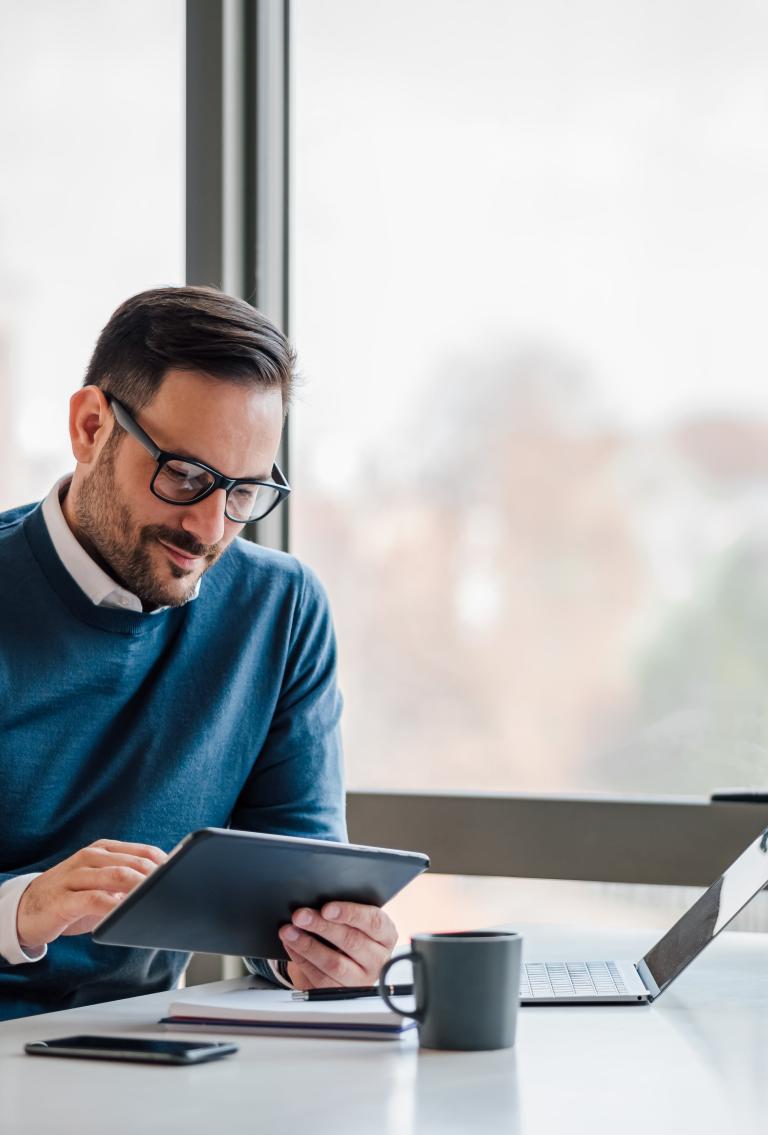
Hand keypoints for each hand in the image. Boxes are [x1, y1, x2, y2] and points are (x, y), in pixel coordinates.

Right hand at [16, 839, 166, 951]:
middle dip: (157, 877)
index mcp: (104, 849)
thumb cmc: (71, 898)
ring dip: (140, 888)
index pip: (143, 851)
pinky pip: (93, 900)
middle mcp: (90, 857)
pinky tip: (126, 914)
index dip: (165, 864)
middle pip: (133, 863)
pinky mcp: (63, 899)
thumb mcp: (100, 884)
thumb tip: (163, 889)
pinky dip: (113, 906)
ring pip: (116, 876)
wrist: (25, 909)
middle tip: (175, 890)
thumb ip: (126, 882)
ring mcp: (75, 876)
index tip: (184, 877)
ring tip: (158, 899)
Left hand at [278, 902, 397, 989]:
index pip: (373, 922)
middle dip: (322, 927)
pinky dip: (302, 959)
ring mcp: (361, 979)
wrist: (348, 963)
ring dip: (308, 945)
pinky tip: (292, 945)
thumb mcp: (356, 921)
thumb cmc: (352, 932)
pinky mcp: (342, 993)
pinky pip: (320, 978)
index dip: (350, 913)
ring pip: (334, 963)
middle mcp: (378, 959)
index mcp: (386, 935)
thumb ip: (345, 912)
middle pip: (351, 941)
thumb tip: (317, 899)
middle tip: (300, 916)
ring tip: (289, 931)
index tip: (326, 908)